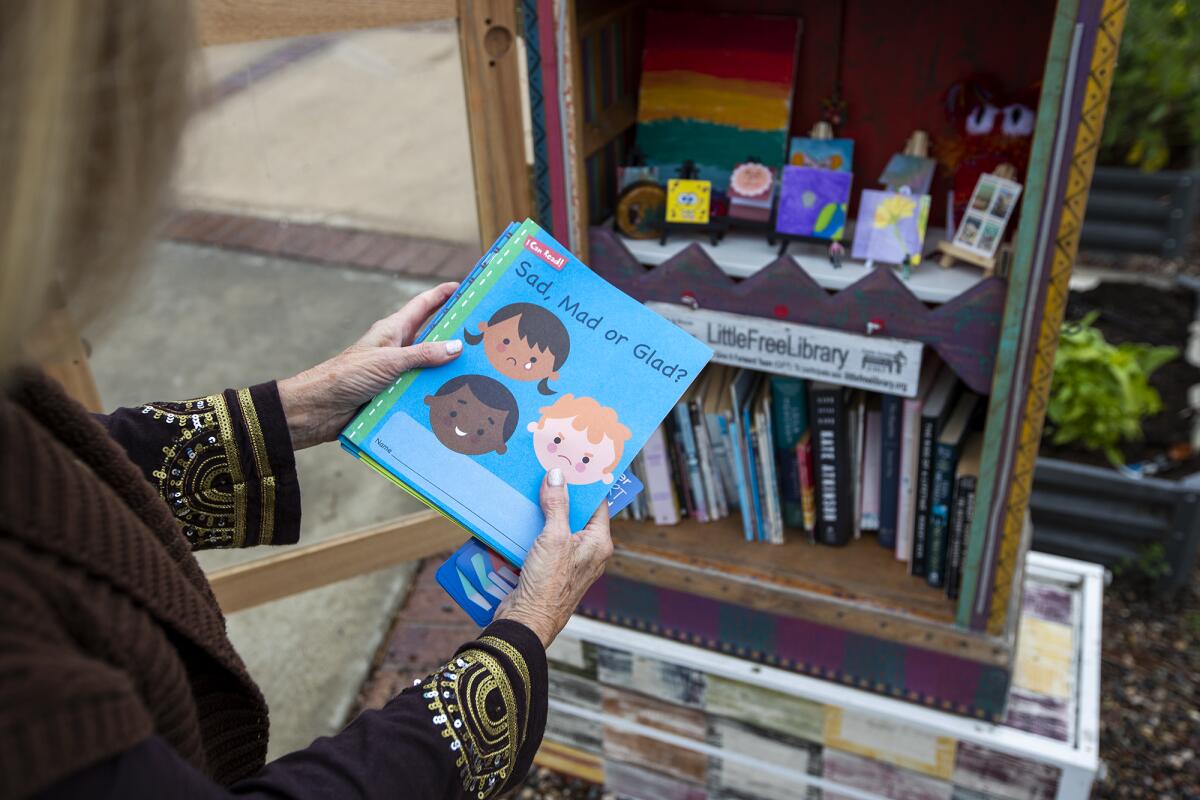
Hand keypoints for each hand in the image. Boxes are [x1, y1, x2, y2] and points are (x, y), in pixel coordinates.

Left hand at [277, 282, 462, 448]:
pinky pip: (420, 389)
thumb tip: (456, 346)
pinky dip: (436, 392)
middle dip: (455, 334)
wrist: (319, 409)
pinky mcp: (393, 393)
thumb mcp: (388, 362)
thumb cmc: (346, 376)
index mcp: (392, 331)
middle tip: (483, 335)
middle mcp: (397, 349)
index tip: (463, 287)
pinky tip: (455, 399)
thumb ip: (422, 355)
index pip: (422, 306)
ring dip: (448, 369)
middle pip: (431, 336)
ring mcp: (396, 372)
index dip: (442, 294)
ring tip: (478, 371)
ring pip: (429, 366)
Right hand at [495, 468, 613, 647]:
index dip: (587, 485)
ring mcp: (568, 561)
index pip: (598, 504)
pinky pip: (543, 542)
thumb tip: (558, 477)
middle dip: (561, 496)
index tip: (576, 464)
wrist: (526, 621)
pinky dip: (532, 529)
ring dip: (543, 512)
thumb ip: (557, 505)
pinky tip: (518, 516)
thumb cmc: (548, 585)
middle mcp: (588, 551)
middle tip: (548, 472)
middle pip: (576, 514)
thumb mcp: (553, 538)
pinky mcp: (549, 569)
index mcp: (599, 543)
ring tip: (530, 490)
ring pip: (557, 527)